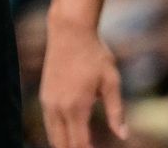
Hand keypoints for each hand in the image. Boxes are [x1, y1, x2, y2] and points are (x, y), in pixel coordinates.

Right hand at [39, 20, 126, 147]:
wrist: (70, 31)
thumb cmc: (95, 54)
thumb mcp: (111, 82)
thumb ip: (116, 112)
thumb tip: (123, 136)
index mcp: (76, 107)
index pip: (79, 144)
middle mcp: (58, 108)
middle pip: (62, 145)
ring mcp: (48, 102)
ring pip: (53, 137)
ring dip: (64, 146)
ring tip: (80, 146)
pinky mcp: (44, 96)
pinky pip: (49, 124)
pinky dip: (58, 135)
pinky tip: (69, 136)